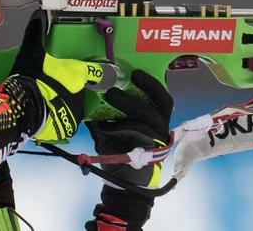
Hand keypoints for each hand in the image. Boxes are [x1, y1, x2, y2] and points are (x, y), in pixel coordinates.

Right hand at [11, 11, 101, 140]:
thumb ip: (35, 34)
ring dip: (64, 105)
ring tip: (47, 102)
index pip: (98, 73)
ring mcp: (75, 114)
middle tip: (55, 88)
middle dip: (71, 90)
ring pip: (74, 108)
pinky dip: (56, 119)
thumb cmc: (32, 77)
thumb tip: (37, 16)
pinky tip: (44, 114)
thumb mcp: (32, 52)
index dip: (103, 73)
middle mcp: (82, 95)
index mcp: (77, 74)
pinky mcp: (66, 128)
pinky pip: (64, 122)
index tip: (108, 73)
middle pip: (82, 92)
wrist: (23, 108)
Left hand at [86, 70, 173, 229]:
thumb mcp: (113, 129)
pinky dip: (119, 125)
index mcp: (157, 119)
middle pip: (162, 102)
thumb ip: (107, 114)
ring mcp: (157, 139)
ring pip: (148, 116)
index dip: (152, 83)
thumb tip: (90, 94)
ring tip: (111, 95)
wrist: (122, 181)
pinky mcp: (149, 150)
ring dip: (128, 104)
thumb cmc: (119, 151)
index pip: (162, 98)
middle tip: (127, 79)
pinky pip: (136, 132)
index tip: (135, 72)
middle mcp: (162, 128)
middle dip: (147, 87)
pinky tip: (103, 124)